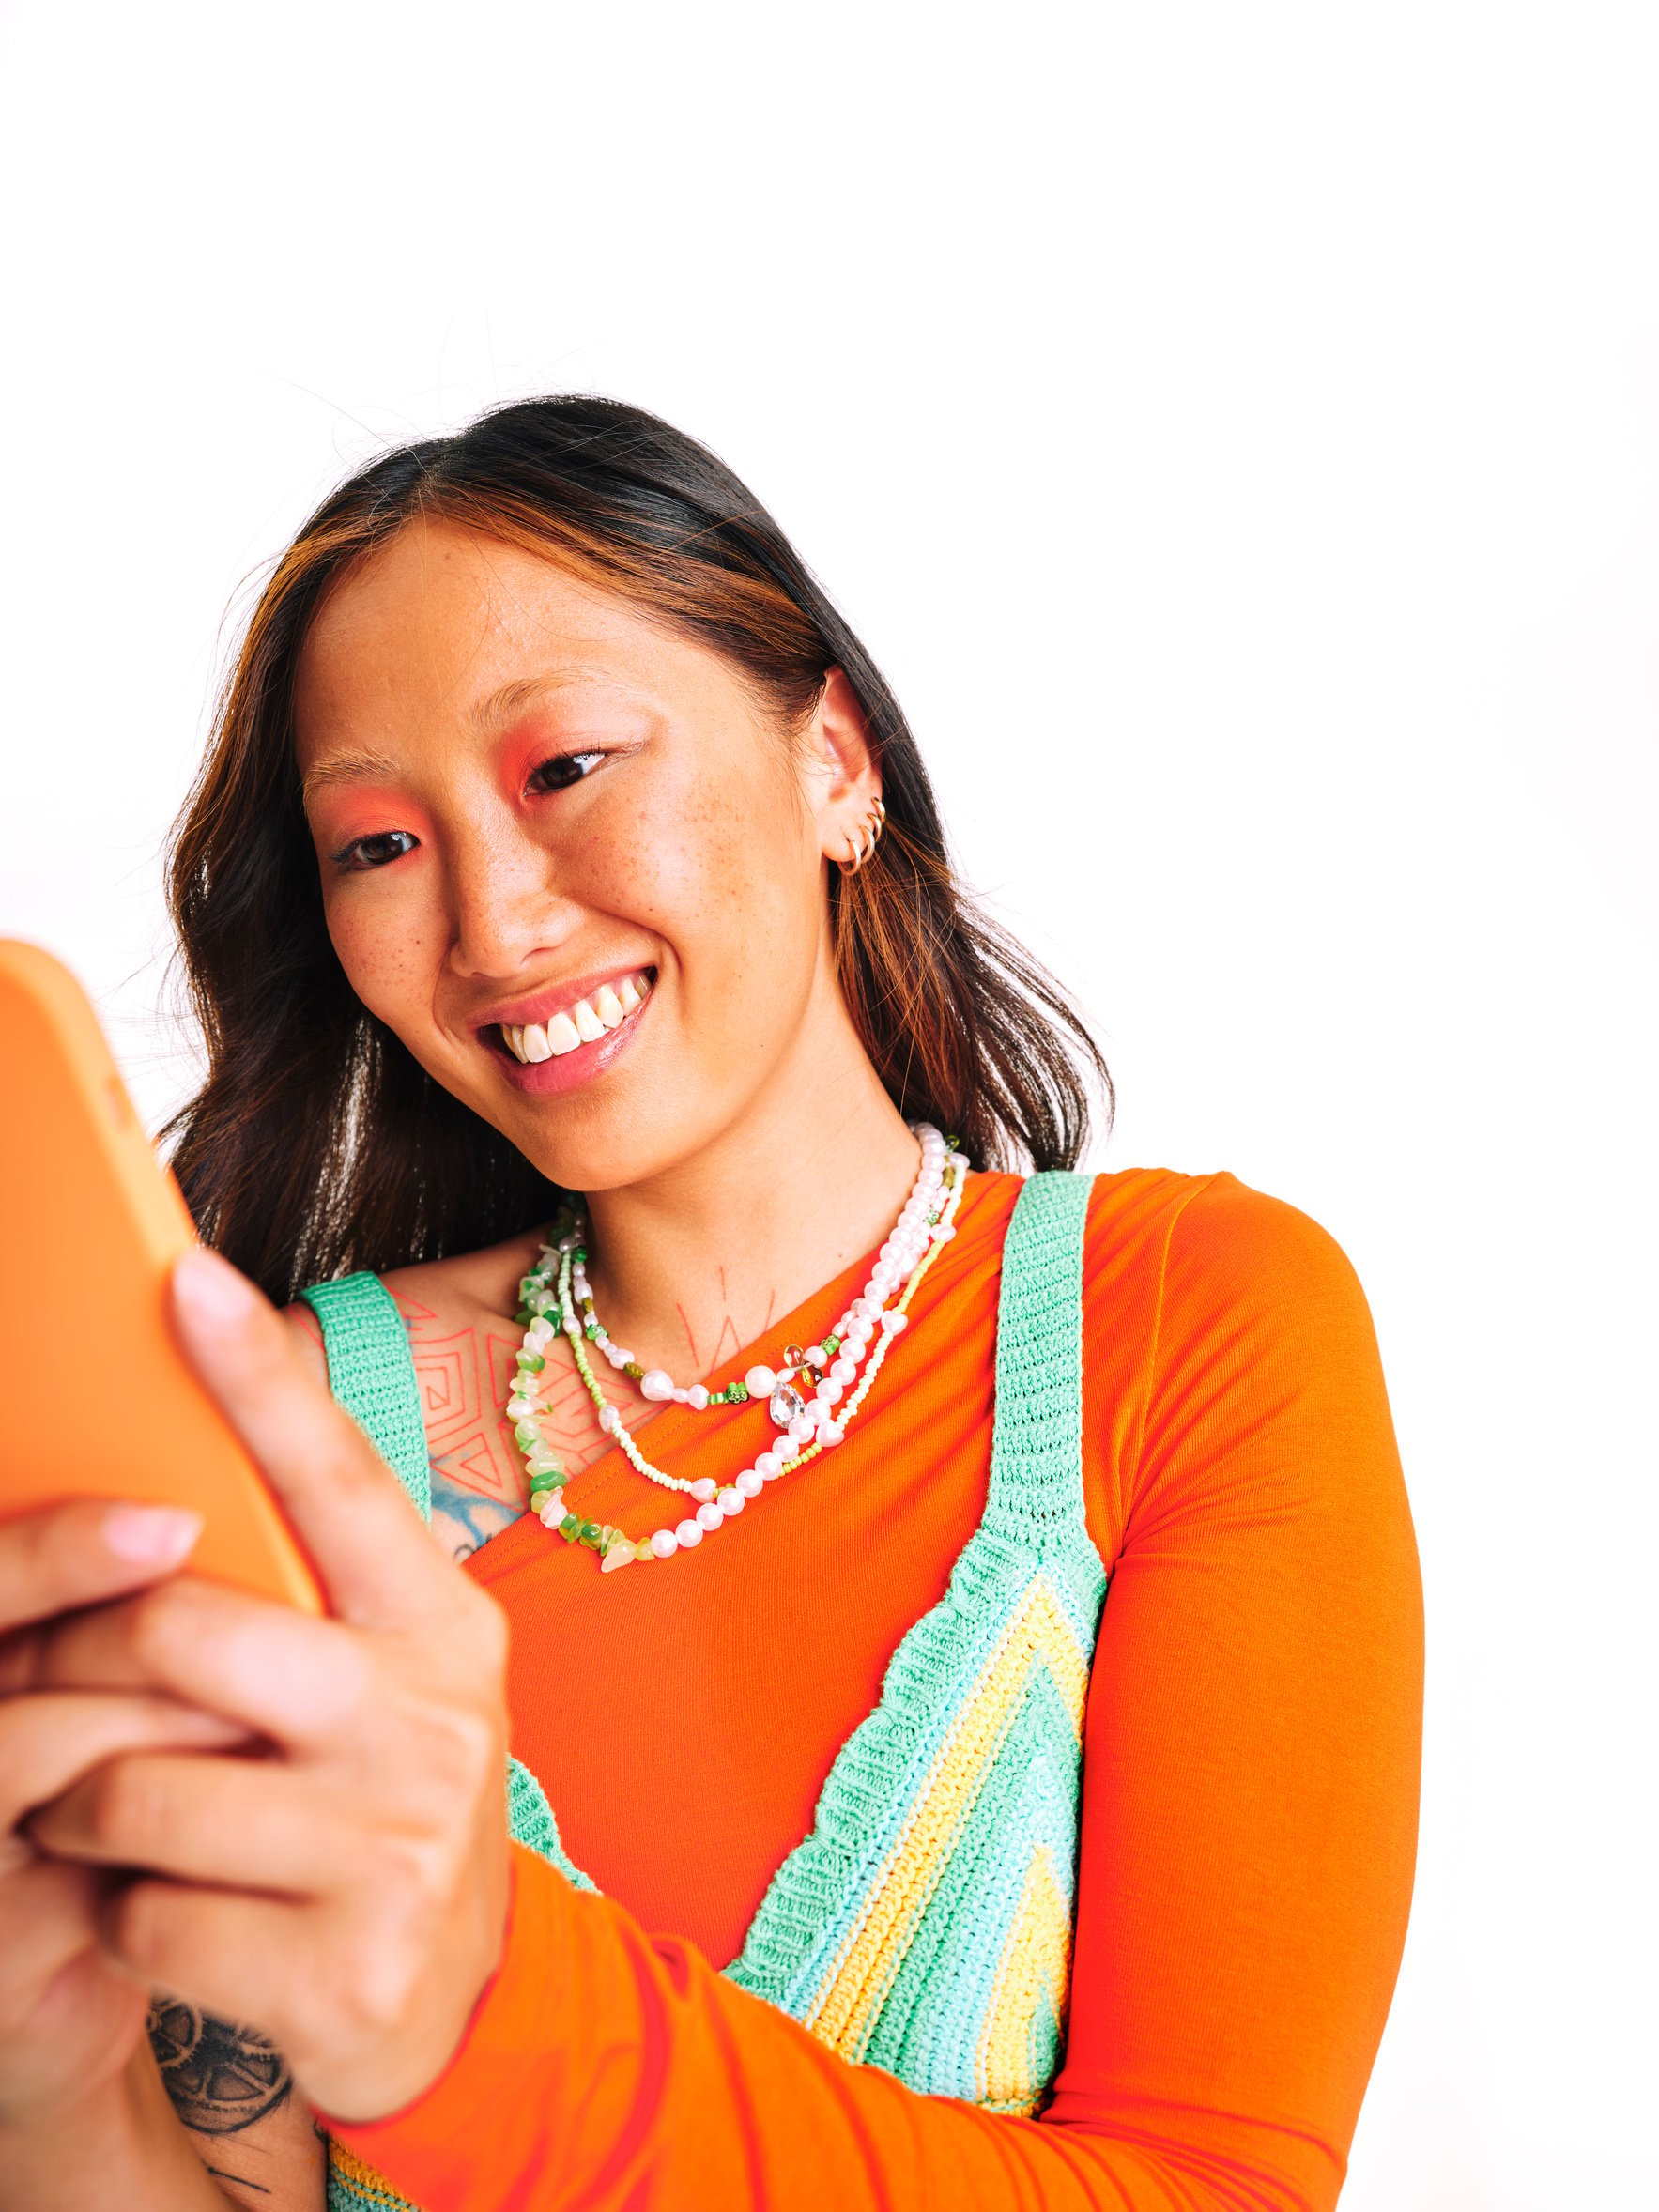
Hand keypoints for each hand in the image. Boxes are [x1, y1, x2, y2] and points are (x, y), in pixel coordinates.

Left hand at [26, 1247, 513, 2123]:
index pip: (339, 1478)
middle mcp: (433, 1718)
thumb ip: (309, 1599)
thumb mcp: (385, 1685)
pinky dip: (121, 1918)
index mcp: (442, 1624)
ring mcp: (397, 1845)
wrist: (465, 2004)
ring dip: (81, 1809)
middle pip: (184, 1632)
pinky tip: (172, 1916)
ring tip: (107, 1820)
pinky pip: (143, 1917)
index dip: (258, 1379)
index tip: (183, 1279)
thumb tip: (171, 1491)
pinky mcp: (344, 1968)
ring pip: (136, 1787)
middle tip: (41, 1691)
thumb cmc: (383, 1802)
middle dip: (75, 1664)